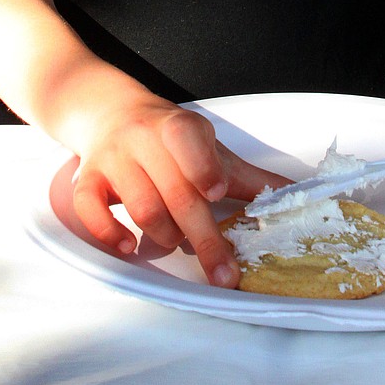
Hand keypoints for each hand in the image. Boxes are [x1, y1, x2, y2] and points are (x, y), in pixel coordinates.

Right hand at [71, 91, 287, 287]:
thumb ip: (248, 176)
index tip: (217, 191)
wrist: (111, 111)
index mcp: (178, 127)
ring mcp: (114, 158)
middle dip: (203, 236)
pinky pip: (91, 208)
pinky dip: (109, 232)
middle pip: (175, 192)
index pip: (189, 141)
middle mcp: (144, 139)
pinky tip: (127, 247)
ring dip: (164, 234)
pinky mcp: (87, 178)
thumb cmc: (169, 138)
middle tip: (224, 272)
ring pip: (140, 205)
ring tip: (176, 242)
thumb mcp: (208, 147)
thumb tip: (298, 194)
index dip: (203, 166)